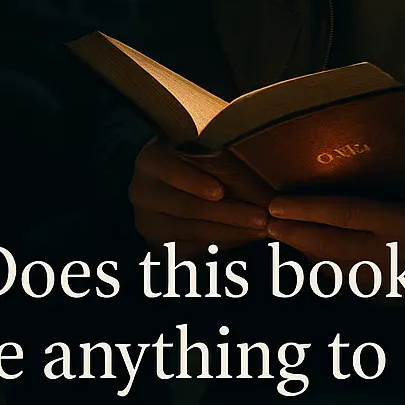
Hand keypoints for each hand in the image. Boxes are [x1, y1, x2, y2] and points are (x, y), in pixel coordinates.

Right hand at [129, 139, 270, 258]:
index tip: (220, 191)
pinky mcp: (158, 246)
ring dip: (233, 231)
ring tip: (262, 229)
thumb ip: (229, 167)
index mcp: (151, 160)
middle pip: (187, 207)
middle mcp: (142, 192)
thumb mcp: (210, 153)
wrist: (177, 181)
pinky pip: (192, 250)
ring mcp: (147, 222)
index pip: (170, 170)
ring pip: (193, 231)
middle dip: (229, 213)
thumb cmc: (200, 159)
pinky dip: (223, 243)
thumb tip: (263, 192)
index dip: (194, 181)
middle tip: (262, 216)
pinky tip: (246, 237)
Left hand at [266, 195, 404, 296]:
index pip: (343, 214)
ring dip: (304, 256)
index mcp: (401, 222)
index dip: (306, 209)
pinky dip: (324, 276)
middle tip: (268, 222)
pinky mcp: (388, 303)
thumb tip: (320, 201)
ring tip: (283, 239)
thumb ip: (370, 203)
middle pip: (331, 245)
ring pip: (333, 271)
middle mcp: (393, 255)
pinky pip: (346, 289)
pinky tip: (309, 263)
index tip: (277, 204)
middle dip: (295, 234)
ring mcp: (390, 284)